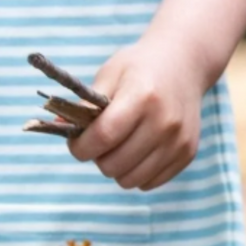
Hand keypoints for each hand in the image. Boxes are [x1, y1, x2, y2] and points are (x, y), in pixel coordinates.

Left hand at [68, 34, 208, 190]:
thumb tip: (57, 126)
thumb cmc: (141, 66)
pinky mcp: (188, 153)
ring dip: (116, 168)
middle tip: (99, 140)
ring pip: (131, 180)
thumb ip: (86, 103)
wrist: (184, 62)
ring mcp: (179, 140)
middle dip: (97, 157)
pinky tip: (138, 150)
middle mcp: (165, 121)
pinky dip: (137, 173)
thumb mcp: (112, 73)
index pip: (103, 136)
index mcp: (143, 96)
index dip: (80, 147)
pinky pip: (150, 183)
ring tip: (118, 146)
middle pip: (114, 164)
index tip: (75, 143)